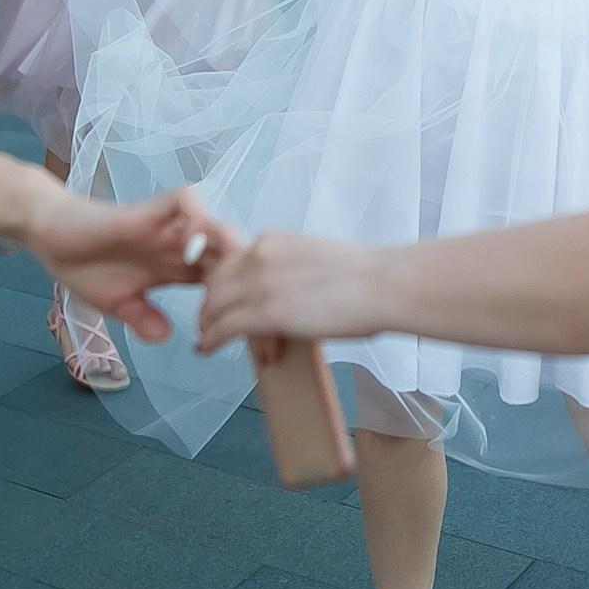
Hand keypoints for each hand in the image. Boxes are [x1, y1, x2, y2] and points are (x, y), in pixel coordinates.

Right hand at [23, 184, 221, 343]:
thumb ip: (143, 319)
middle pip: (228, 251)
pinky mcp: (148, 210)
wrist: (50, 237)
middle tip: (237, 301)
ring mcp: (165, 227)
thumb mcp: (118, 303)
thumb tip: (167, 339)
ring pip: (214, 223)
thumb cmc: (83, 267)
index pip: (221, 278)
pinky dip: (196, 217)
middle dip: (240, 273)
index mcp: (175, 269)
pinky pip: (185, 200)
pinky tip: (189, 249)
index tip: (231, 326)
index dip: (234, 298)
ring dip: (224, 245)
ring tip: (217, 277)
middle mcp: (177, 246)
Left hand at [195, 229, 393, 354]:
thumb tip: (288, 293)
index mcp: (273, 240)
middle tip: (209, 320)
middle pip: (214, 280)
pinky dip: (210, 339)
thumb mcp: (317, 258)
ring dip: (206, 323)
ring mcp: (259, 283)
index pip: (232, 261)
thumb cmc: (365, 276)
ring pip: (213, 304)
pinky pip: (223, 327)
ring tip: (206, 337)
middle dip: (209, 302)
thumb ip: (292, 271)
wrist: (382, 284)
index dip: (223, 282)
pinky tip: (206, 348)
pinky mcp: (264, 313)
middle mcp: (259, 255)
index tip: (223, 296)